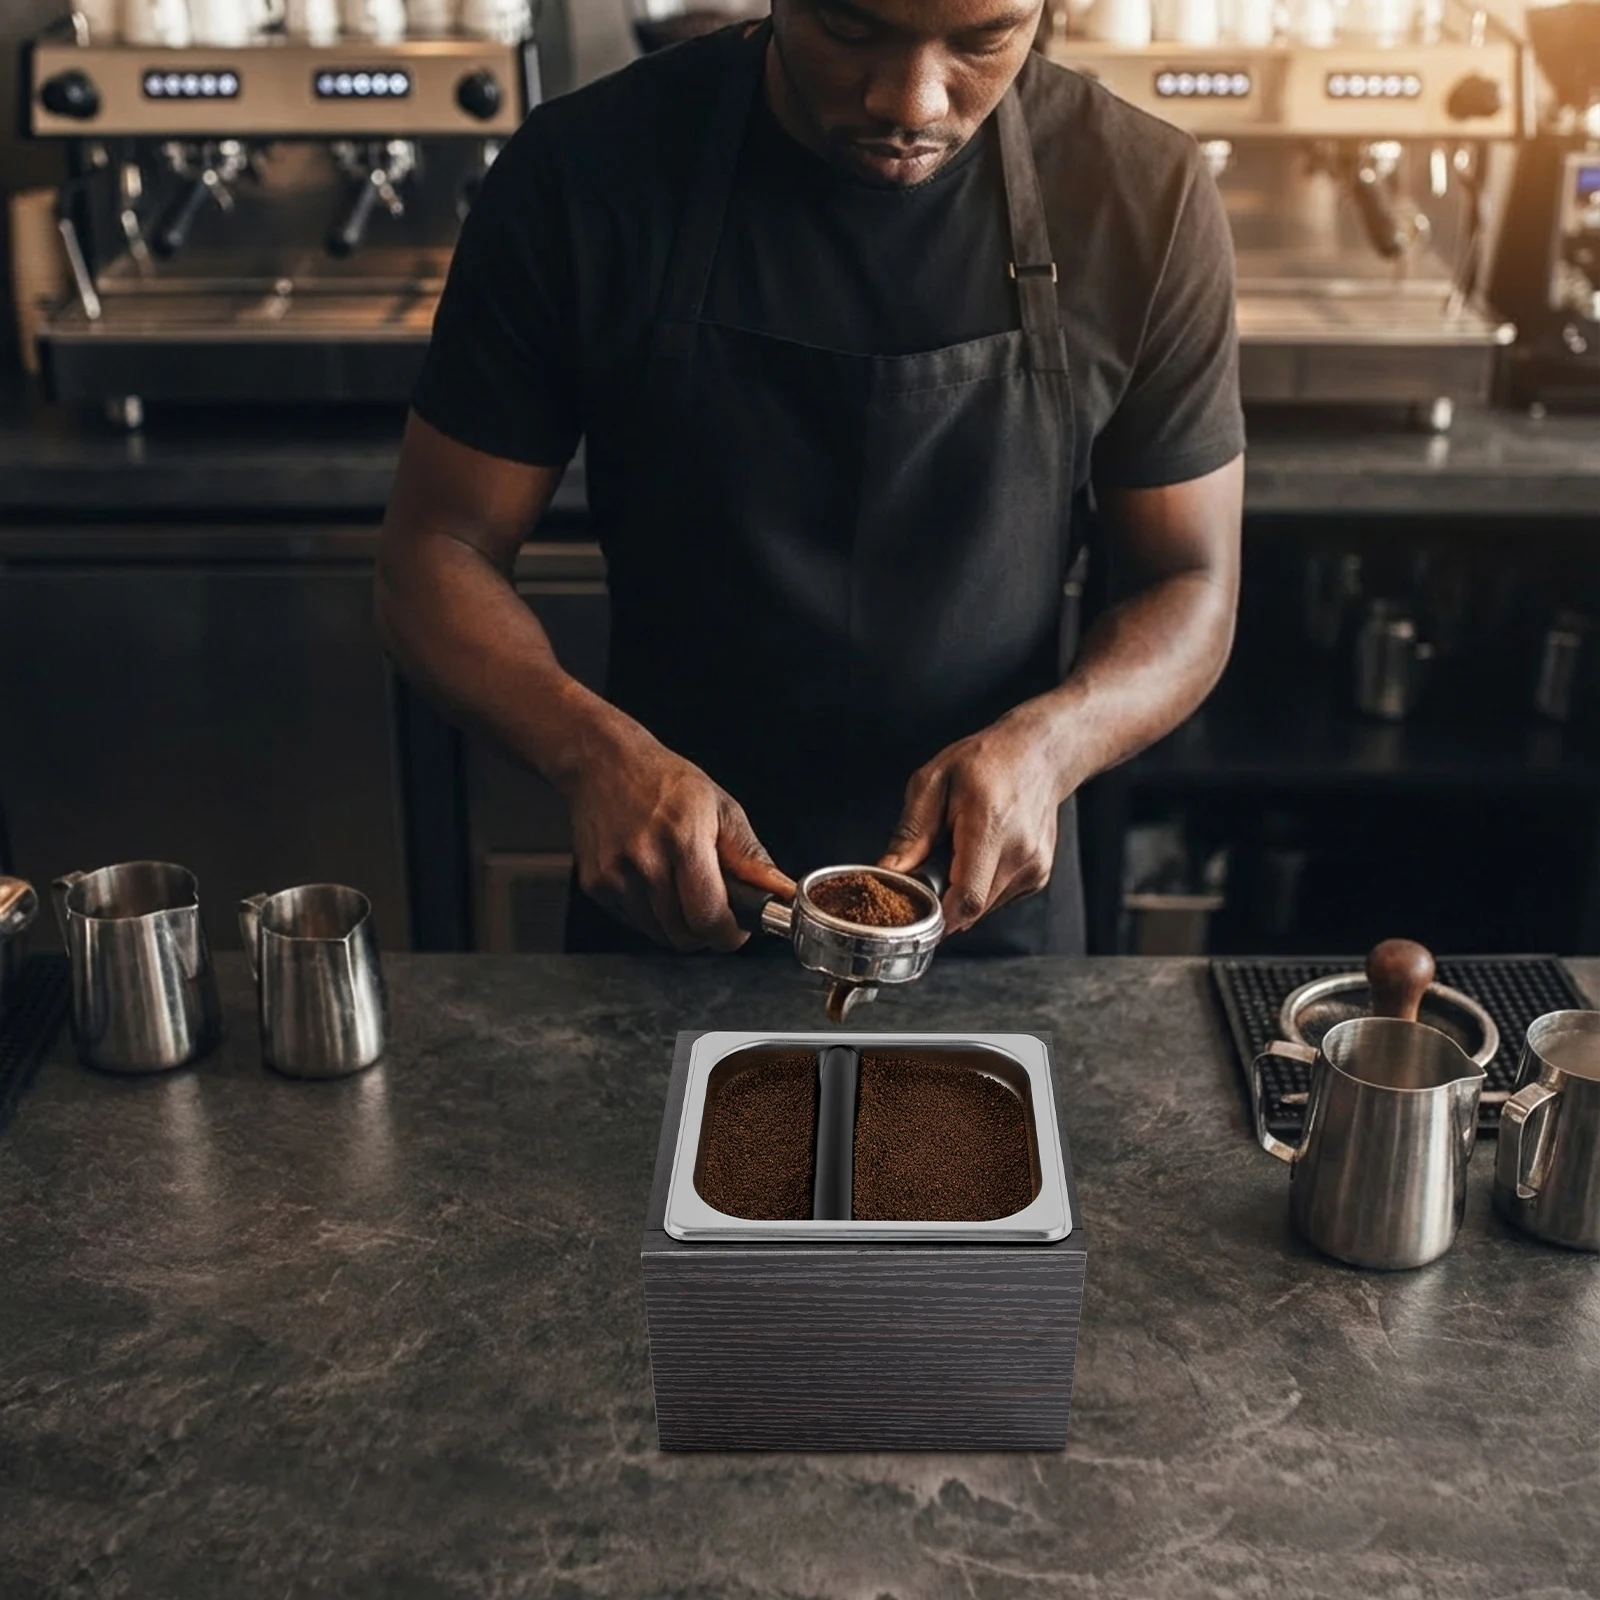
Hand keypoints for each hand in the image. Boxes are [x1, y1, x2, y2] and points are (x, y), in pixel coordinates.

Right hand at [567, 720, 792, 951]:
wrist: (602, 763)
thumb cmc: (665, 781)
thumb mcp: (721, 807)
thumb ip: (751, 857)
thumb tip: (780, 892)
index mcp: (683, 838)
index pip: (709, 917)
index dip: (730, 934)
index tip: (738, 927)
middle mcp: (645, 860)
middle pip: (685, 935)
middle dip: (707, 931)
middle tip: (714, 907)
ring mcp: (614, 876)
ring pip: (660, 935)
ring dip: (679, 923)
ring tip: (682, 886)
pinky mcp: (595, 885)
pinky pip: (635, 923)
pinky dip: (652, 915)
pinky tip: (654, 881)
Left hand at [879, 709, 1066, 936]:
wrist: (1037, 755)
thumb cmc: (985, 762)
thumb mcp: (933, 783)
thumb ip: (910, 833)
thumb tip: (888, 871)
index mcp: (990, 827)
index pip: (967, 896)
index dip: (939, 917)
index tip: (916, 917)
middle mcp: (1020, 852)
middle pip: (973, 909)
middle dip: (943, 902)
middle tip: (929, 873)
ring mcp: (1034, 866)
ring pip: (985, 908)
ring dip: (962, 894)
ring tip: (957, 856)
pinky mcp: (1038, 875)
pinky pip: (999, 899)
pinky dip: (981, 888)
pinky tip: (978, 857)